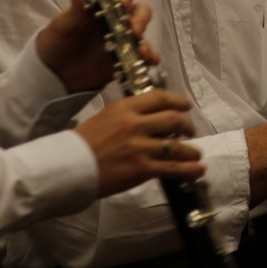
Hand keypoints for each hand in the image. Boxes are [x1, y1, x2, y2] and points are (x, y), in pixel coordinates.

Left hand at [35, 0, 157, 92]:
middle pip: (138, 9)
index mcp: (101, 4)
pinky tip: (150, 61)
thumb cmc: (56, 42)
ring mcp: (122, 37)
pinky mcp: (126, 56)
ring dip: (146, 37)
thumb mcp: (61, 26)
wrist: (53, 74)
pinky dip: (150, 56)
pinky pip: (143, 54)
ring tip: (141, 50)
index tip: (123, 1)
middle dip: (140, 17)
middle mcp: (115, 17)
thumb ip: (74, 10)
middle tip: (134, 28)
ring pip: (143, 31)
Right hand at [74, 90, 203, 196]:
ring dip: (191, 150)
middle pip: (173, 119)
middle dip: (187, 125)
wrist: (68, 167)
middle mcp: (135, 124)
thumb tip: (151, 118)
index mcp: (125, 107)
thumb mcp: (105, 117)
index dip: (178, 100)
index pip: (159, 97)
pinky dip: (189, 169)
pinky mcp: (141, 168)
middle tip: (190, 131)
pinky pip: (172, 168)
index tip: (186, 105)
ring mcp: (139, 147)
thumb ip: (129, 115)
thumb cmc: (83, 143)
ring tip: (196, 153)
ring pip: (176, 145)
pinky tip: (197, 170)